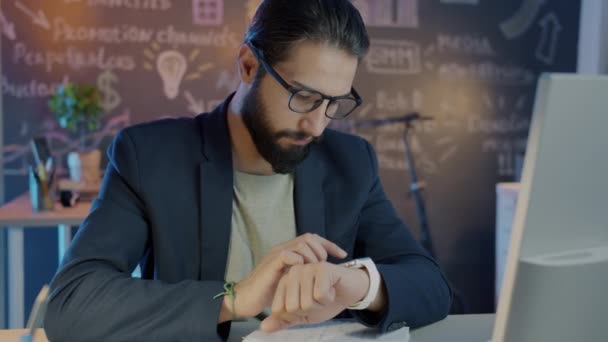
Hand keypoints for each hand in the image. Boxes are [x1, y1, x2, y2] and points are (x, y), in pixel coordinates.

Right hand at [219, 234, 346, 321]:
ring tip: (313, 271)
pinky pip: (288, 255)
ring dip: (312, 257)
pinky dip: (298, 261)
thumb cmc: (267, 291)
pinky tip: (301, 271)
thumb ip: (302, 271)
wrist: (246, 298)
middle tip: (323, 267)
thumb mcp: (290, 278)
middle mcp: (283, 248)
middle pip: (309, 238)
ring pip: (302, 244)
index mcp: (288, 250)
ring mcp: (276, 254)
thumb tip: (322, 270)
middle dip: (321, 251)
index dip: (329, 245)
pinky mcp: (271, 263)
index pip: (312, 238)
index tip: (342, 254)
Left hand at [260, 262, 370, 332]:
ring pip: (307, 302)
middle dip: (310, 310)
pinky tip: (332, 289)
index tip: (307, 305)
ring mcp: (307, 268)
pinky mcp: (321, 268)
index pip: (280, 310)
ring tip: (326, 293)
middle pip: (293, 307)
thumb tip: (263, 327)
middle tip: (318, 299)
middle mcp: (293, 273)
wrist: (349, 292)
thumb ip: (284, 321)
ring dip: (321, 304)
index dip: (297, 315)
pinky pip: (320, 295)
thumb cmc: (325, 301)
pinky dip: (329, 298)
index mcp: (285, 282)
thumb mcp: (302, 315)